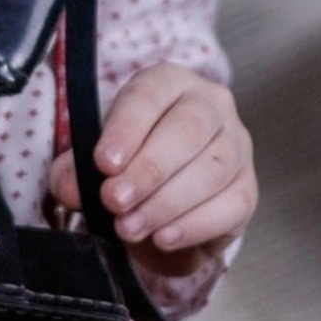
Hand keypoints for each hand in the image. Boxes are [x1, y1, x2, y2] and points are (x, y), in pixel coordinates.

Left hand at [48, 64, 255, 277]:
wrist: (160, 206)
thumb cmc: (127, 167)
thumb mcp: (93, 163)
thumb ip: (75, 171)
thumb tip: (72, 188)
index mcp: (167, 83)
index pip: (150, 95)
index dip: (126, 128)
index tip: (104, 163)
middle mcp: (210, 105)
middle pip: (188, 129)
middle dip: (148, 169)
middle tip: (114, 200)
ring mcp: (236, 146)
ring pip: (212, 168)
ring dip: (166, 203)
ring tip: (130, 226)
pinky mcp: (247, 189)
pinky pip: (232, 204)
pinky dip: (195, 224)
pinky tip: (164, 237)